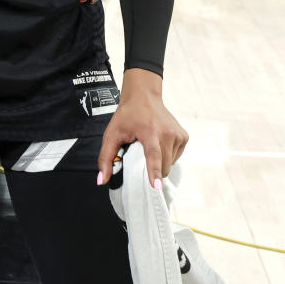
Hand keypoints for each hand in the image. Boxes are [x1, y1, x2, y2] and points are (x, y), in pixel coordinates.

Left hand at [97, 69, 187, 187]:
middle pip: (163, 166)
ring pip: (170, 164)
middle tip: (141, 156)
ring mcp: (178, 135)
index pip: (153, 155)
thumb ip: (106, 158)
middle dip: (152, 170)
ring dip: (160, 162)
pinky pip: (175, 157)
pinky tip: (158, 144)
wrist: (144, 96)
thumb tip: (100, 181)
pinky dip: (167, 156)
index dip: (154, 171)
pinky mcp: (184, 137)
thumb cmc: (127, 116)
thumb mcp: (111, 134)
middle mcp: (167, 133)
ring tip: (150, 146)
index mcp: (150, 131)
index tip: (157, 186)